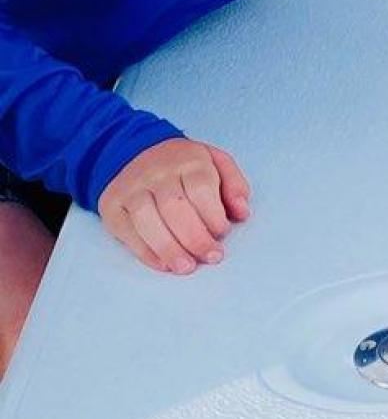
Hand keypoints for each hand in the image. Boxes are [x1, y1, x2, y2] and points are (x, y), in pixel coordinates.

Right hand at [98, 137, 251, 274]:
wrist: (135, 151)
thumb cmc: (184, 164)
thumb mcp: (216, 162)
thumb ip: (234, 185)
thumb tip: (242, 212)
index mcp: (188, 160)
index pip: (201, 189)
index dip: (213, 217)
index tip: (222, 234)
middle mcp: (157, 173)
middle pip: (175, 208)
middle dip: (196, 238)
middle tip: (211, 257)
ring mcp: (131, 189)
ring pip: (147, 221)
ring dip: (169, 249)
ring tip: (186, 267)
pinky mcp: (113, 205)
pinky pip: (127, 231)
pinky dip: (146, 252)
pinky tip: (164, 264)